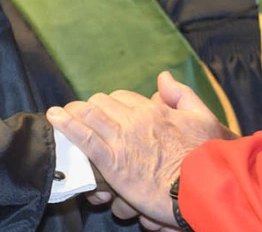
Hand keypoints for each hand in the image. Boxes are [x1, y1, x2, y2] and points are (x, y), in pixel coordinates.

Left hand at [47, 72, 235, 225]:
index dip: (112, 104)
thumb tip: (163, 76)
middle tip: (82, 116)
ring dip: (73, 113)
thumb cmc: (207, 156)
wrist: (204, 187)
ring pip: (90, 115)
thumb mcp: (202, 118)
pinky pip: (85, 137)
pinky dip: (67, 125)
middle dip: (91, 108)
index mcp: (154, 111)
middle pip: (102, 103)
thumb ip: (181, 94)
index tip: (107, 112)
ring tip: (60, 114)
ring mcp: (123, 140)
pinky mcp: (113, 162)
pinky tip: (54, 118)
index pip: (123, 98)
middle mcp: (136, 120)